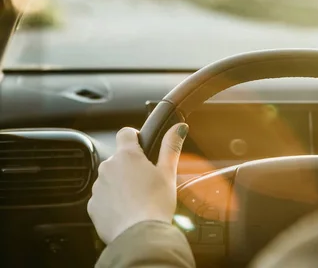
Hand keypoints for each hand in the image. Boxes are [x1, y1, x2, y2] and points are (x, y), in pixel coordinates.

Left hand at [87, 123, 187, 243]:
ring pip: (110, 178)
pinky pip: (103, 197)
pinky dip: (113, 201)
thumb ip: (171, 147)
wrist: (140, 235)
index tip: (142, 145)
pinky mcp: (93, 205)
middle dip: (130, 166)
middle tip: (147, 180)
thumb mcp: (168, 173)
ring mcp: (98, 187)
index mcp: (127, 156)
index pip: (125, 133)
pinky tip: (128, 210)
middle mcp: (108, 167)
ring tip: (138, 198)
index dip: (135, 137)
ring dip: (121, 183)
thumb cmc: (156, 203)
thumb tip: (178, 127)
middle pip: (119, 158)